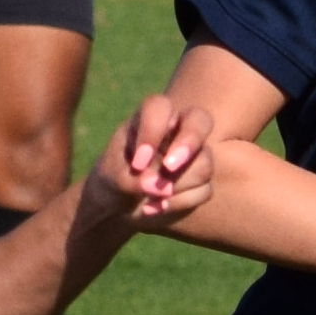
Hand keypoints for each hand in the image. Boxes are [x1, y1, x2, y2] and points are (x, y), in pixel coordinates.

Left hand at [84, 94, 215, 229]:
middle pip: (200, 120)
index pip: (159, 107)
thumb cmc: (114, 179)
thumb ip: (132, 180)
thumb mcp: (112, 178)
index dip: (151, 132)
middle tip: (168, 168)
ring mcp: (194, 155)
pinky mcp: (202, 181)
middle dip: (187, 144)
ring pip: (204, 163)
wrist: (119, 204)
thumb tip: (163, 188)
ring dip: (176, 185)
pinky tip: (157, 207)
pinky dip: (179, 203)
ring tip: (149, 197)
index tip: (137, 163)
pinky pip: (204, 190)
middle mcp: (177, 130)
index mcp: (150, 117)